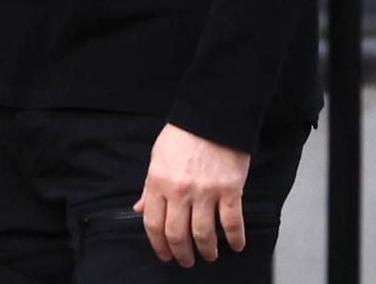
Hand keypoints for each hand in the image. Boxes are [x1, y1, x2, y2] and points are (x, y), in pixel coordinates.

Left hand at [132, 123, 250, 266]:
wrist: (212, 114)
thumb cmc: (183, 134)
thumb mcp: (157, 157)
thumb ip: (149, 187)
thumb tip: (139, 209)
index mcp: (158, 182)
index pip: (153, 224)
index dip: (158, 245)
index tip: (165, 255)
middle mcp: (180, 191)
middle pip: (177, 234)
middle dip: (181, 254)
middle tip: (186, 261)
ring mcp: (206, 192)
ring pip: (204, 234)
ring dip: (206, 251)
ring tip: (209, 255)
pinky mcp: (230, 190)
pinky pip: (232, 223)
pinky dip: (235, 239)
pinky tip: (236, 246)